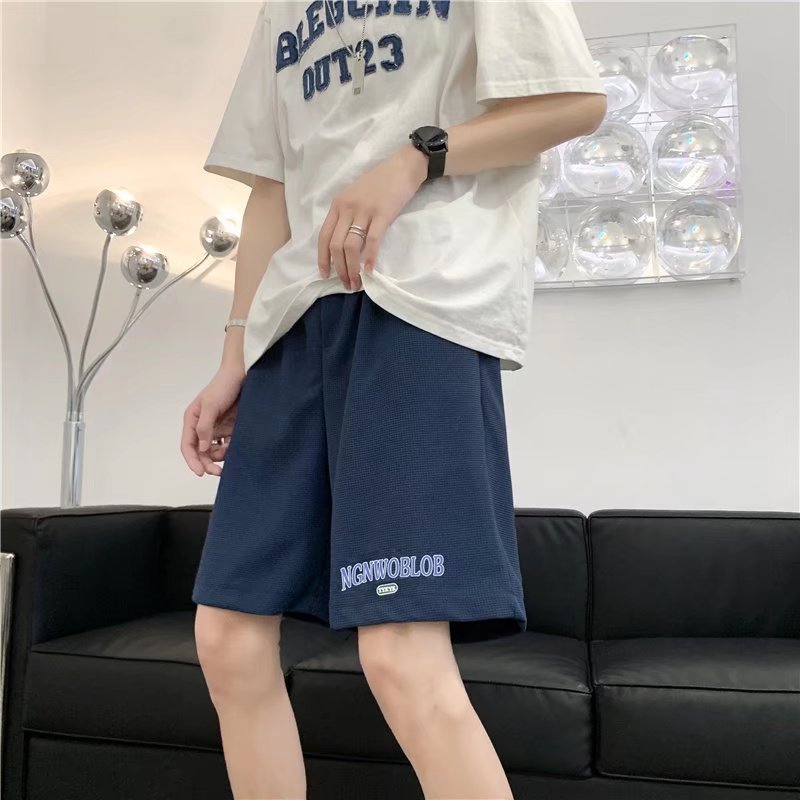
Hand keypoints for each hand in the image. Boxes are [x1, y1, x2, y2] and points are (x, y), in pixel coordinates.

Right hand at [180, 364, 244, 476]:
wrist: (243, 374)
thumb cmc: (223, 385)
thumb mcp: (210, 405)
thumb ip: (205, 427)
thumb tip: (203, 448)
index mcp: (192, 420)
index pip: (188, 446)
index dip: (193, 461)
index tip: (201, 473)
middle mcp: (202, 426)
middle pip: (201, 452)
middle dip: (208, 463)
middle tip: (219, 472)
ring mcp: (216, 428)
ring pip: (215, 451)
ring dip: (221, 456)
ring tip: (231, 451)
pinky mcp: (229, 427)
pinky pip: (228, 444)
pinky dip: (231, 449)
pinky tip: (236, 448)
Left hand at [317, 143, 427, 289]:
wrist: (402, 167)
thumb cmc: (380, 183)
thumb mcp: (355, 196)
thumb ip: (347, 216)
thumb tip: (344, 245)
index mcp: (338, 205)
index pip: (323, 236)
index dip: (323, 258)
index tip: (325, 274)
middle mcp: (347, 208)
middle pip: (336, 245)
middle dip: (339, 269)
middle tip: (346, 284)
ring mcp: (364, 211)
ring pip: (351, 246)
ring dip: (352, 268)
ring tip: (357, 283)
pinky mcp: (382, 214)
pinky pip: (371, 241)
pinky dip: (369, 258)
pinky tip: (370, 271)